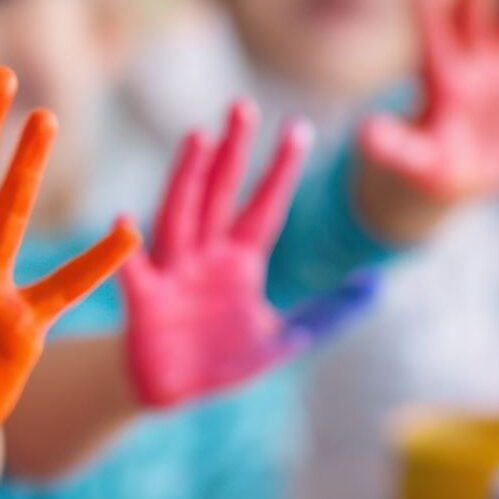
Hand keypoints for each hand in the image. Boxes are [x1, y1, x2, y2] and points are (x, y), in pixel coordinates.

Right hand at [122, 101, 376, 408]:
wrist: (168, 392)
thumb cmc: (220, 359)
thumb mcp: (279, 341)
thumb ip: (326, 314)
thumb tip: (373, 285)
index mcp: (240, 262)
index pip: (265, 208)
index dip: (281, 171)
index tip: (299, 128)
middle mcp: (206, 257)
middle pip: (221, 195)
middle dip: (233, 153)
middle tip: (242, 106)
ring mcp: (174, 274)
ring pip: (180, 216)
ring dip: (187, 178)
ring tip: (198, 138)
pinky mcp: (146, 302)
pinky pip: (134, 271)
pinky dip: (126, 248)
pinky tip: (125, 218)